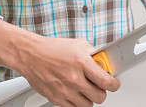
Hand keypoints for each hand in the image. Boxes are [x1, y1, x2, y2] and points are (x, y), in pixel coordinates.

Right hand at [0, 19, 119, 106]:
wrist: (31, 55)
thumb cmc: (53, 49)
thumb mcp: (79, 44)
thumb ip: (94, 54)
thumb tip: (105, 62)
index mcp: (81, 62)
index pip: (106, 81)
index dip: (114, 84)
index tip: (115, 84)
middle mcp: (74, 78)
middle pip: (100, 97)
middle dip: (102, 91)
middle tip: (99, 86)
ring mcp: (65, 90)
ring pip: (88, 105)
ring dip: (89, 98)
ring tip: (85, 89)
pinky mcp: (56, 98)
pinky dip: (77, 103)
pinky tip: (75, 92)